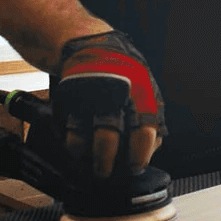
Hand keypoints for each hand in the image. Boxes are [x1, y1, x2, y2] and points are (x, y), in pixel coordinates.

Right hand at [53, 31, 164, 177]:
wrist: (91, 45)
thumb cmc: (125, 74)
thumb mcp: (146, 88)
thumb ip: (151, 117)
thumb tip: (152, 149)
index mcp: (141, 90)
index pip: (144, 128)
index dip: (140, 153)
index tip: (136, 167)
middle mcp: (114, 92)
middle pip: (109, 135)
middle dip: (108, 161)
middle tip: (108, 174)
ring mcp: (88, 95)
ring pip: (84, 136)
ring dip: (89, 158)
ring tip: (94, 168)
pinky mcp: (68, 98)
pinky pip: (68, 129)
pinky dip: (73, 145)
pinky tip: (79, 150)